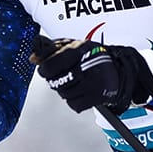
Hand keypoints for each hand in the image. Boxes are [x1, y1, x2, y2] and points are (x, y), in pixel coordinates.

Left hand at [32, 35, 152, 113]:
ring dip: (66, 91)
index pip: (51, 65)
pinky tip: (81, 92)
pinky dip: (75, 101)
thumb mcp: (72, 46)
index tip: (45, 70)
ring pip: (64, 94)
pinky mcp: (98, 96)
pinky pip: (74, 105)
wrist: (119, 69)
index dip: (45, 70)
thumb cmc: (92, 56)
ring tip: (75, 82)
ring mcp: (93, 82)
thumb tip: (33, 59)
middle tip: (63, 77)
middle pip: (57, 82)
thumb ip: (51, 50)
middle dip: (56, 81)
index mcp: (79, 49)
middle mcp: (87, 66)